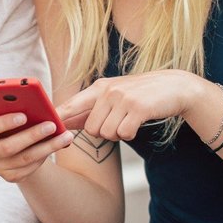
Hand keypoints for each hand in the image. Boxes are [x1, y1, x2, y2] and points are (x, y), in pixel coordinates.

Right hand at [0, 102, 72, 182]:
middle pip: (8, 147)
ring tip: (65, 135)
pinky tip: (58, 146)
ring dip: (47, 147)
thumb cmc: (4, 121)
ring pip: (24, 159)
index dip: (4, 122)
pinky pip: (30, 168)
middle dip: (31, 135)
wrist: (8, 143)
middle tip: (51, 125)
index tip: (24, 115)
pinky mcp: (10, 177)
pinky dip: (45, 156)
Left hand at [58, 70, 203, 141]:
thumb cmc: (140, 95)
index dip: (58, 119)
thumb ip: (90, 110)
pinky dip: (130, 134)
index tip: (47, 129)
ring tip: (128, 121)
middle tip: (117, 123)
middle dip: (103, 133)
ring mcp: (123, 98)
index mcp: (98, 87)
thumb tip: (64, 123)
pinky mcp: (137, 108)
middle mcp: (108, 91)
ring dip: (117, 134)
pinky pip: (123, 134)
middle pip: (90, 128)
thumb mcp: (113, 97)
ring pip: (106, 133)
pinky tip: (137, 124)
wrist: (175, 88)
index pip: (71, 105)